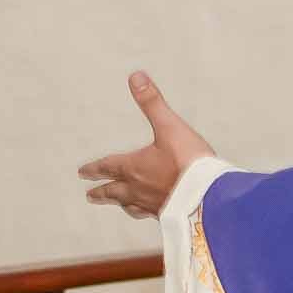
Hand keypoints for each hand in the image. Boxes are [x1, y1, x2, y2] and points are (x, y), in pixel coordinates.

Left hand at [78, 71, 215, 219]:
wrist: (210, 196)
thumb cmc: (188, 161)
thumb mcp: (169, 126)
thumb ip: (152, 103)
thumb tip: (136, 78)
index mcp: (135, 167)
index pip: (108, 167)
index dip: (94, 168)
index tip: (82, 172)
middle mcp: (139, 188)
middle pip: (114, 191)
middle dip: (102, 191)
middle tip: (90, 195)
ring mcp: (153, 204)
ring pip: (129, 205)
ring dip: (120, 203)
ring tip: (117, 204)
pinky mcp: (168, 215)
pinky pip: (148, 214)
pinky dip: (142, 212)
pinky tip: (149, 213)